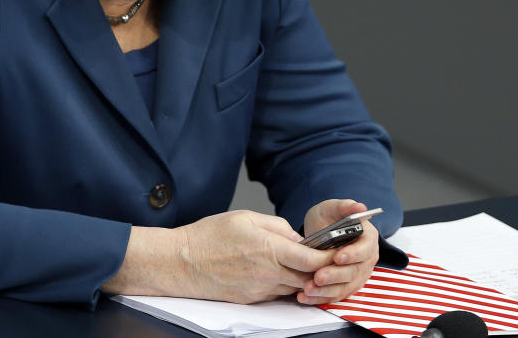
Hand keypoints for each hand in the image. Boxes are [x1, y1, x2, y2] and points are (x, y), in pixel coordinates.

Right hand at [178, 210, 333, 302]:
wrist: (182, 263)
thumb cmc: (209, 236)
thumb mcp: (246, 217)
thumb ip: (277, 226)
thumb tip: (297, 237)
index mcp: (270, 249)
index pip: (312, 260)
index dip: (328, 257)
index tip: (335, 250)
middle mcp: (268, 273)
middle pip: (308, 278)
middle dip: (320, 270)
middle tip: (325, 259)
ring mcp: (260, 290)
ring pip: (294, 287)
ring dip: (303, 278)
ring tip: (303, 265)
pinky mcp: (251, 300)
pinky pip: (277, 294)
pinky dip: (284, 285)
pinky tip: (280, 273)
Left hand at [297, 199, 378, 304]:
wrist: (321, 232)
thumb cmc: (329, 218)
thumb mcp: (333, 207)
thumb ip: (345, 206)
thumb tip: (360, 207)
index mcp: (368, 238)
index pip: (365, 249)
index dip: (352, 254)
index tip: (337, 257)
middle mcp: (366, 259)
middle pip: (354, 271)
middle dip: (335, 275)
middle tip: (318, 277)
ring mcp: (357, 274)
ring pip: (345, 287)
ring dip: (326, 291)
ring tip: (308, 289)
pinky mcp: (346, 286)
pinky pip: (335, 295)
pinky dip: (321, 298)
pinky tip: (306, 297)